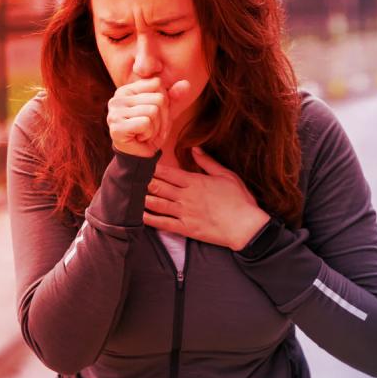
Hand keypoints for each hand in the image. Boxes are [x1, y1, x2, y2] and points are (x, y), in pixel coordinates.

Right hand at [106, 77, 191, 157]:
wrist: (139, 156)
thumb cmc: (150, 132)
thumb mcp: (165, 113)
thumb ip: (174, 97)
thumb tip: (186, 83)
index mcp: (128, 89)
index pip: (157, 84)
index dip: (165, 102)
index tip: (156, 116)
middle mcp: (118, 97)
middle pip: (158, 98)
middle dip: (163, 118)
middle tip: (152, 129)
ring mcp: (115, 111)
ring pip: (153, 111)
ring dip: (156, 128)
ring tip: (146, 134)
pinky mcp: (116, 126)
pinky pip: (146, 123)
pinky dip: (149, 134)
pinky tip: (140, 138)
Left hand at [143, 147, 270, 249]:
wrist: (246, 226)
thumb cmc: (240, 200)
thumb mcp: (226, 175)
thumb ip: (208, 162)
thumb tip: (195, 149)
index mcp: (195, 182)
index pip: (168, 172)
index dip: (152, 168)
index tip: (142, 164)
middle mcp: (186, 196)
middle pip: (158, 187)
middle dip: (143, 182)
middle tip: (131, 178)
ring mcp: (185, 213)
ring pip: (157, 204)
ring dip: (143, 199)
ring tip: (131, 195)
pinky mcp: (186, 228)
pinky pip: (164, 223)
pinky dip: (150, 219)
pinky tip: (140, 216)